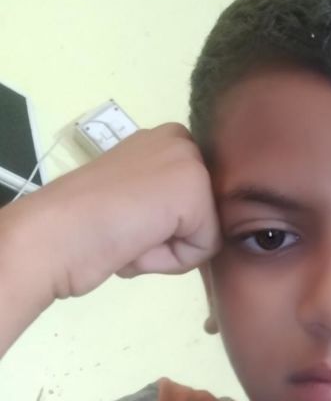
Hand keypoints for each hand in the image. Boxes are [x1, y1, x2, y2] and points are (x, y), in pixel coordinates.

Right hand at [7, 123, 219, 299]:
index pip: (195, 202)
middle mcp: (180, 141)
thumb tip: (182, 223)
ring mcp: (190, 161)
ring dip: (167, 250)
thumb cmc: (82, 225)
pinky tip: (136, 242)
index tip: (125, 219)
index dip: (163, 225)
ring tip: (129, 235)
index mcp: (164, 140)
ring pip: (205, 233)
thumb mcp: (132, 197)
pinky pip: (203, 249)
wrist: (55, 234)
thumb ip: (161, 200)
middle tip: (126, 229)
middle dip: (169, 237)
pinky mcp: (195, 188)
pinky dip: (170, 260)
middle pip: (205, 216)